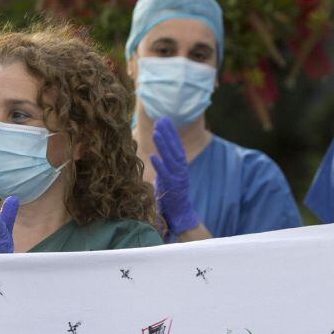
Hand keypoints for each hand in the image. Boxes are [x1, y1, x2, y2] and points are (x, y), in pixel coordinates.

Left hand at [151, 117, 199, 234]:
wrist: (181, 214)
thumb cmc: (172, 195)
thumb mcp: (168, 176)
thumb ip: (165, 164)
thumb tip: (156, 152)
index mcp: (181, 166)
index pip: (177, 146)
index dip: (171, 133)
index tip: (164, 120)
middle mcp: (181, 170)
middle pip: (175, 149)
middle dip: (168, 134)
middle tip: (160, 120)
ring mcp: (177, 179)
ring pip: (171, 159)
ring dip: (163, 145)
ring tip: (156, 132)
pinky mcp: (171, 188)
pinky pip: (165, 175)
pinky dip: (159, 165)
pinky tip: (152, 156)